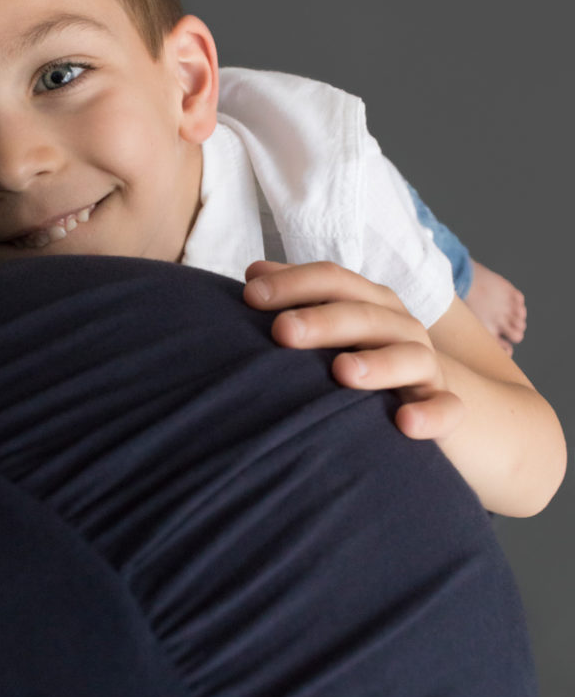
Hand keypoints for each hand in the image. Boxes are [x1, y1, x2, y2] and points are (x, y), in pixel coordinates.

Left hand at [243, 260, 463, 442]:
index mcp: (369, 302)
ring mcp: (425, 366)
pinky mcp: (442, 405)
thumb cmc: (361, 356)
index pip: (333, 281)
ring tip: (342, 372)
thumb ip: (297, 299)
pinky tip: (405, 423)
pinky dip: (431, 414)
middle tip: (282, 331)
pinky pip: (446, 408)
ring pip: (409, 356)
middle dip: (323, 320)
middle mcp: (400, 327)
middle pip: (364, 315)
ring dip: (379, 363)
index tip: (250, 296)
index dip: (294, 283)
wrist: (424, 395)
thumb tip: (254, 274)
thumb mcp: (331, 325)